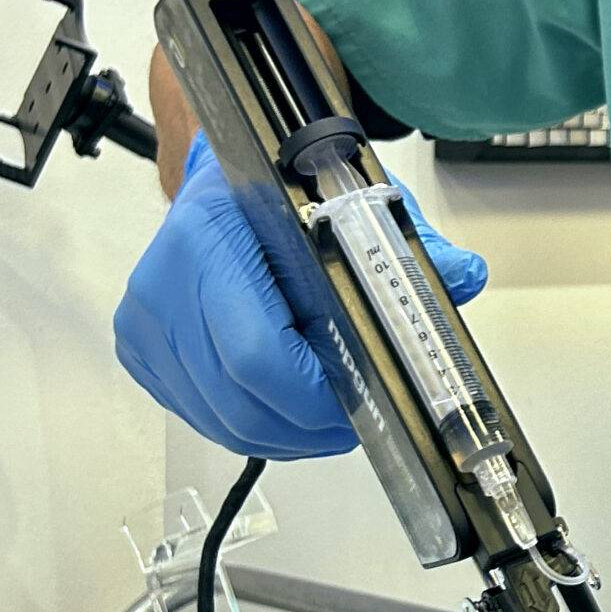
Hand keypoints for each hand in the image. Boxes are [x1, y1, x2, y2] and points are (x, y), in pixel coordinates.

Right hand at [114, 133, 486, 458]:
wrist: (224, 180)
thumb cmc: (281, 193)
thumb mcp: (352, 203)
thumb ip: (410, 248)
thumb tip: (464, 275)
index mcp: (208, 239)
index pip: (256, 355)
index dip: (314, 396)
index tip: (360, 401)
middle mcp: (164, 284)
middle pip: (237, 402)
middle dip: (307, 425)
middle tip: (355, 419)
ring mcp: (147, 324)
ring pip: (220, 420)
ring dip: (282, 431)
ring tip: (328, 411)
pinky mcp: (144, 352)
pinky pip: (202, 415)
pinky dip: (251, 421)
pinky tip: (287, 403)